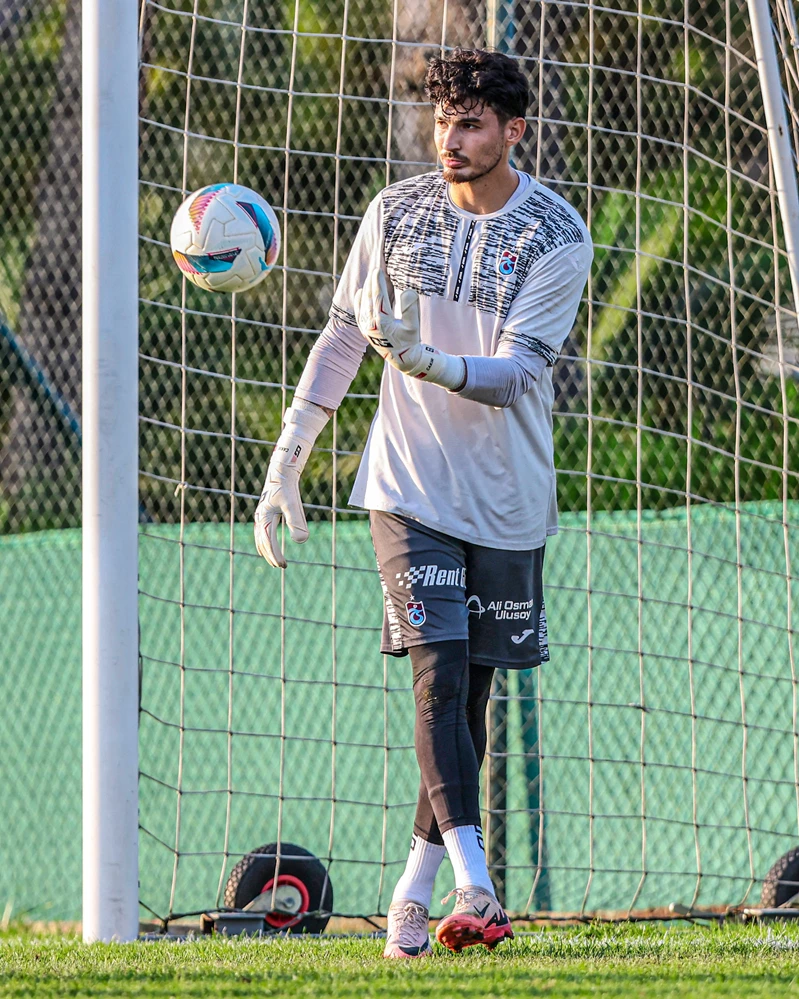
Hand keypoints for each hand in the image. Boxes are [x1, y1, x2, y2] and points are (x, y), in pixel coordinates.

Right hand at [253, 463, 307, 568]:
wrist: (282, 471)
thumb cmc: (287, 486)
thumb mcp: (293, 504)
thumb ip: (296, 522)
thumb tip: (302, 541)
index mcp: (264, 517)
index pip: (268, 542)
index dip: (275, 554)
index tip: (283, 565)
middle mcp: (260, 517)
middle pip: (262, 542)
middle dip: (271, 555)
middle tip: (282, 566)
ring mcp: (261, 515)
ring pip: (260, 538)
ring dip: (267, 550)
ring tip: (275, 560)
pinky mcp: (265, 512)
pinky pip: (262, 531)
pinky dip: (264, 541)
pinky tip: (269, 544)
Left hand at [354, 269, 465, 387]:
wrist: (402, 359)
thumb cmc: (410, 341)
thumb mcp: (414, 326)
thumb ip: (411, 308)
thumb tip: (407, 291)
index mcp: (383, 322)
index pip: (378, 298)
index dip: (377, 283)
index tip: (378, 271)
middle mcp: (371, 324)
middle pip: (369, 298)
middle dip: (371, 283)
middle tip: (375, 271)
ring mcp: (366, 327)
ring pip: (363, 304)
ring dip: (366, 290)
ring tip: (370, 279)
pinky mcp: (364, 330)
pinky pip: (358, 312)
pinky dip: (359, 301)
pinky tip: (360, 292)